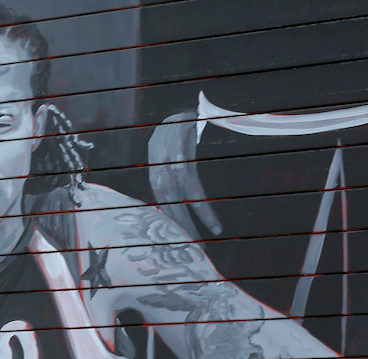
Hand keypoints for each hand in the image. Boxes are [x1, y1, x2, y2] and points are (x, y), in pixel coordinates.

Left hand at [148, 111, 222, 237]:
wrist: (194, 103)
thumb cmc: (188, 129)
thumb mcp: (177, 149)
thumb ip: (175, 171)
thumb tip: (180, 200)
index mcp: (156, 164)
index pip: (159, 199)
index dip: (170, 219)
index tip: (180, 239)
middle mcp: (158, 162)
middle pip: (166, 201)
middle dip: (180, 226)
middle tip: (193, 247)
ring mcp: (169, 158)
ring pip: (178, 197)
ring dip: (193, 220)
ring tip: (207, 238)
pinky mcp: (183, 153)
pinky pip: (192, 186)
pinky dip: (201, 205)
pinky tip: (211, 221)